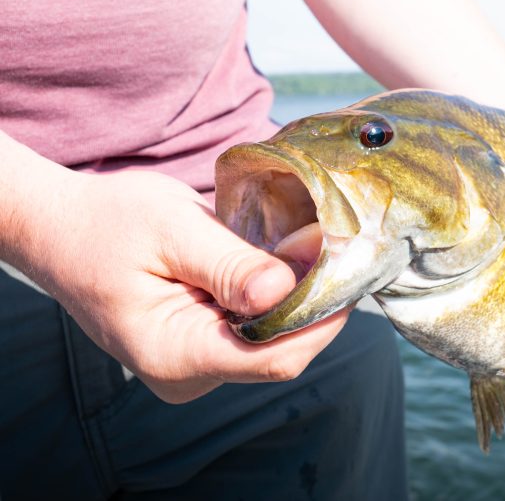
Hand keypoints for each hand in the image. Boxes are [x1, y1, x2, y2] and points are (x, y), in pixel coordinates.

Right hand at [10, 167, 347, 402]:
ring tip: (300, 249)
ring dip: (295, 298)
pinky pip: (256, 332)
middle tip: (332, 248)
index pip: (277, 358)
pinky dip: (273, 299)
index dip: (323, 319)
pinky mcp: (202, 350)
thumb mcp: (173, 229)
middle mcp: (188, 375)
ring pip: (274, 342)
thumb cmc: (108, 222)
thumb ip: (230, 264)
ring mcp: (194, 367)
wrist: (63, 229)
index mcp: (175, 353)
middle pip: (282, 352)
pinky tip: (276, 264)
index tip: (350, 271)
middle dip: (313, 303)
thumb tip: (287, 287)